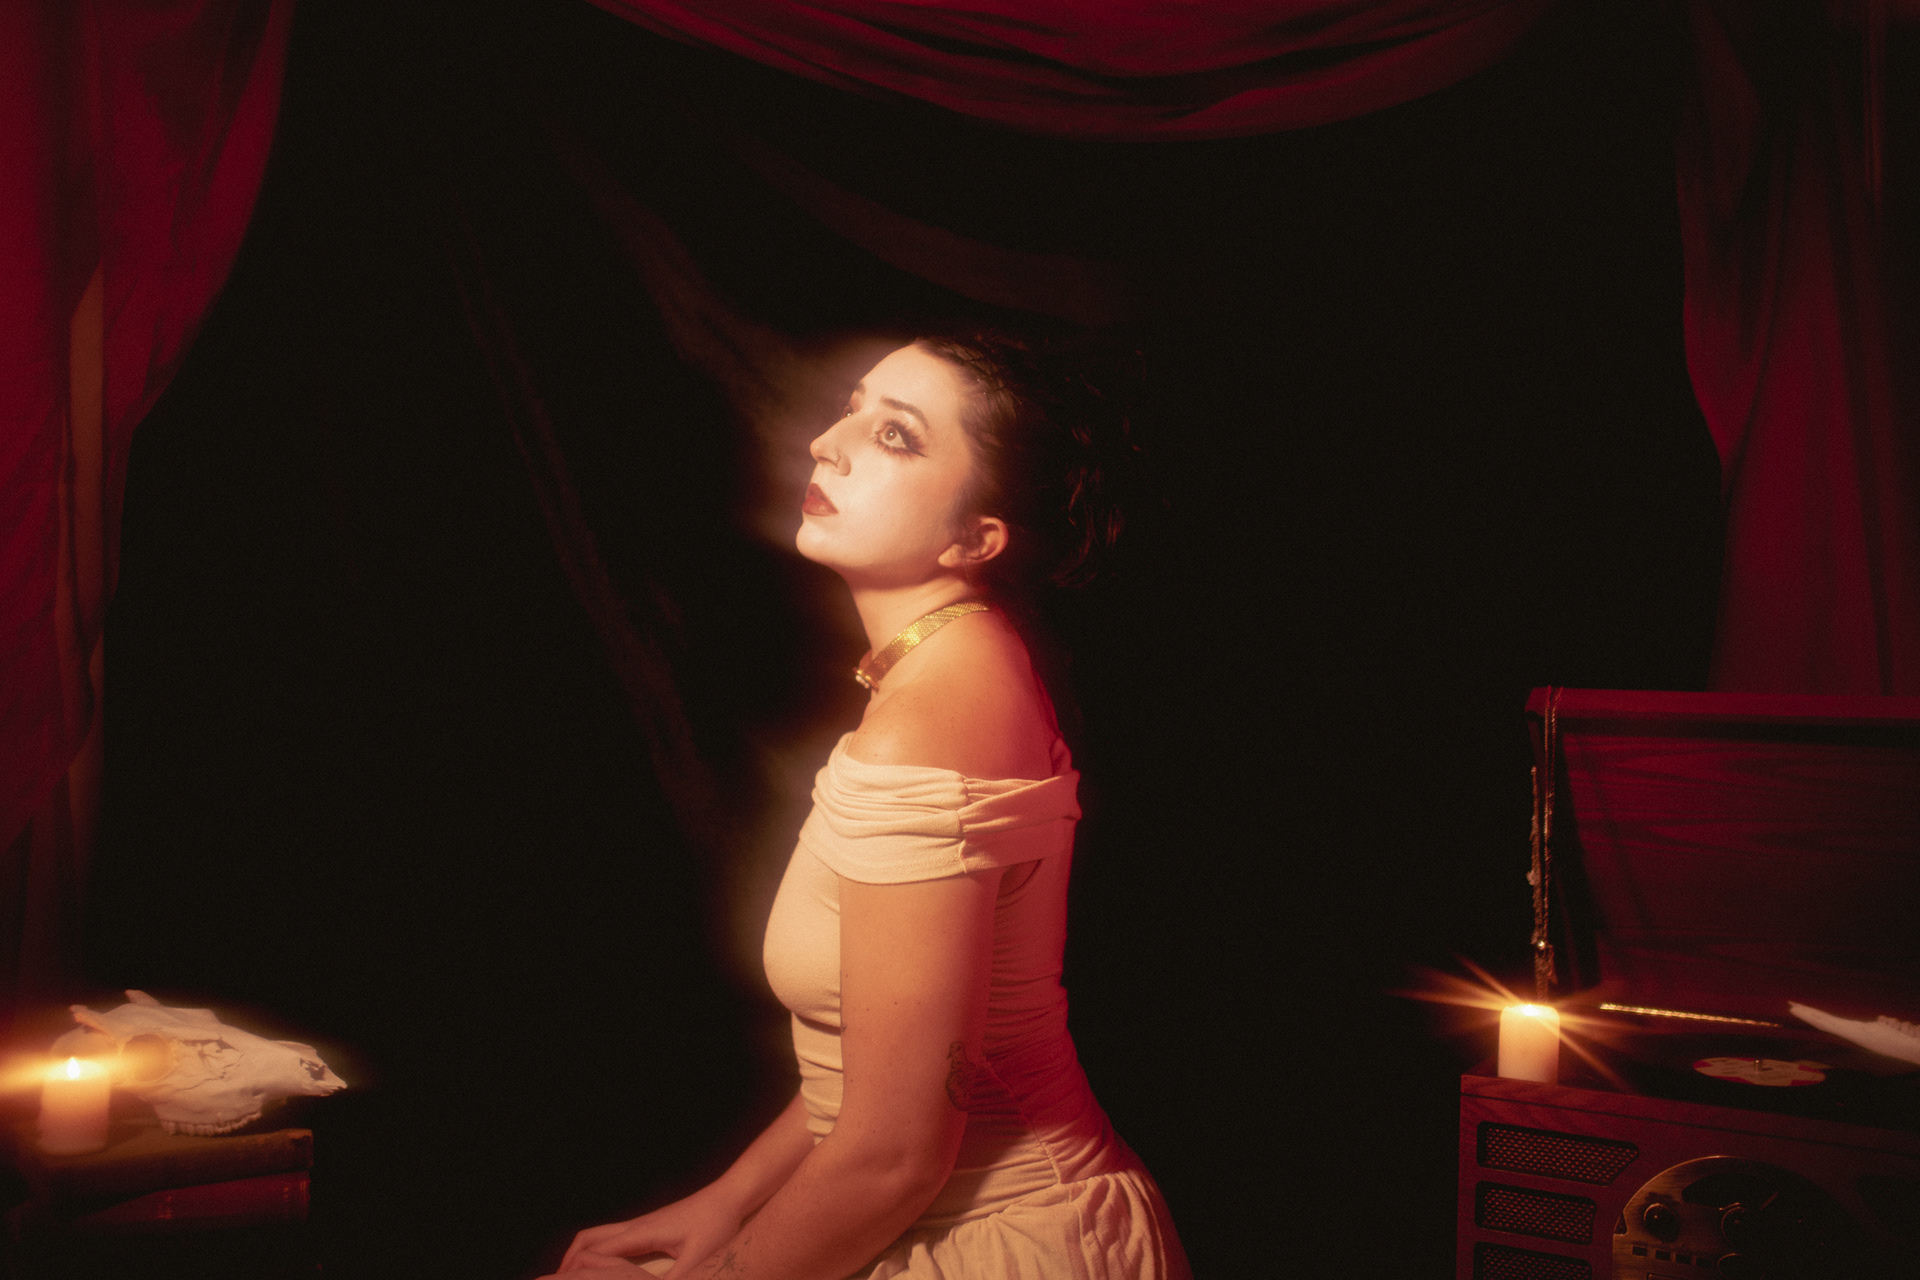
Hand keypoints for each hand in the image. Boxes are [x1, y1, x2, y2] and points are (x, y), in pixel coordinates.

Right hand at [556, 1185, 744, 1276]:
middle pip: (588, 1239)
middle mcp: (636, 1226)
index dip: (574, 1269)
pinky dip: (598, 1252)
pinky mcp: (650, 1227)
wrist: (729, 1197)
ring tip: (573, 1278)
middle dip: (568, 1262)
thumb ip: (677, 1278)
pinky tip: (604, 1271)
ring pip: (598, 1236)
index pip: (595, 1251)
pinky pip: (613, 1239)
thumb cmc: (717, 1223)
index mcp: (642, 1232)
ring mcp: (641, 1225)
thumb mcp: (700, 1257)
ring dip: (581, 1255)